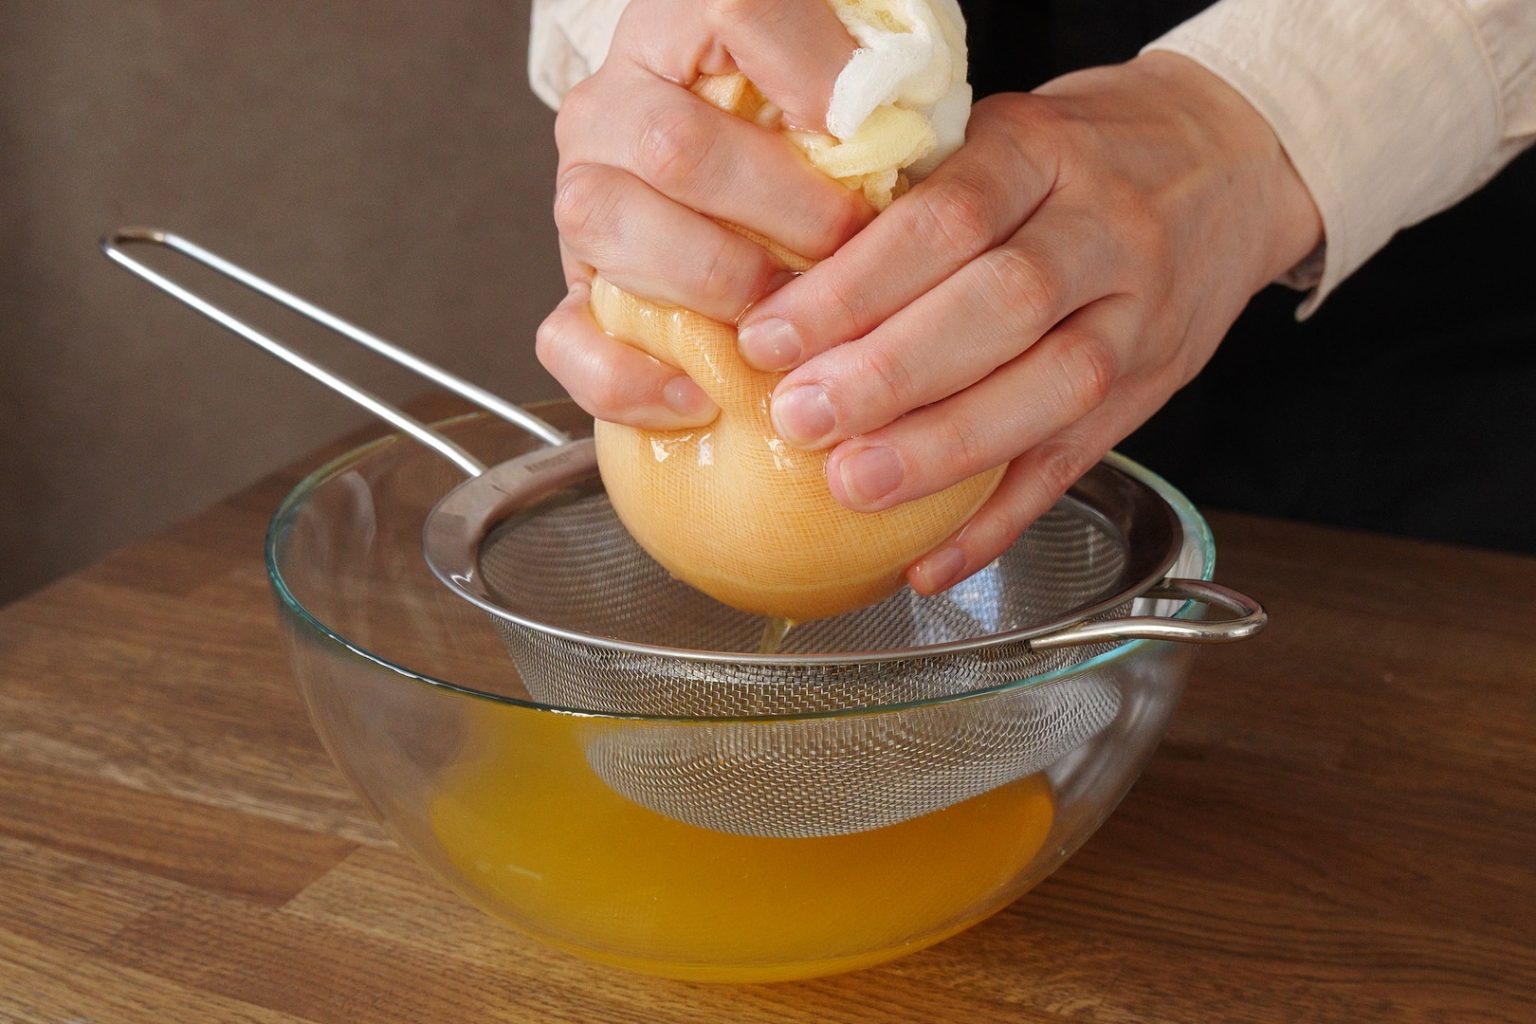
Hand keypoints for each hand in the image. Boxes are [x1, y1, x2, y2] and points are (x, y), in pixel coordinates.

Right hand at [535, 0, 870, 428]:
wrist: (729, 186)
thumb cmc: (804, 138)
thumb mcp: (840, 93)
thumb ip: (863, 97)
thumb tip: (897, 139)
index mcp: (678, 27)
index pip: (736, 13)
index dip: (813, 74)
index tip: (872, 130)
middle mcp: (613, 107)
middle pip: (677, 146)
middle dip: (783, 208)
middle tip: (847, 241)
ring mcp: (584, 197)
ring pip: (610, 225)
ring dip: (716, 280)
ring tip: (784, 311)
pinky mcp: (576, 289)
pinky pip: (568, 336)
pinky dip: (630, 378)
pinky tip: (698, 395)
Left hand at [735, 52, 1322, 594]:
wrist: (1230, 165)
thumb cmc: (1082, 156)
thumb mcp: (1003, 135)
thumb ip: (915, 197)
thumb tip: (776, 284)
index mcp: (1045, 153)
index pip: (947, 218)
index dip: (855, 284)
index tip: (771, 336)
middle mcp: (1104, 234)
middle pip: (1003, 305)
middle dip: (891, 372)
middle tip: (800, 417)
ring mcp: (1137, 320)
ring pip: (1051, 389)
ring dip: (944, 449)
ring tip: (852, 484)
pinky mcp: (1146, 393)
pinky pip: (1075, 465)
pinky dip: (997, 524)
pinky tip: (929, 561)